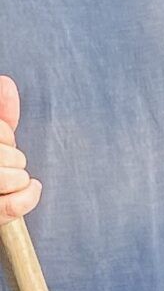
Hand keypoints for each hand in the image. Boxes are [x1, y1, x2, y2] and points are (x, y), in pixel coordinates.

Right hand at [0, 75, 39, 223]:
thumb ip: (2, 115)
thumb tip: (6, 83)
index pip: (0, 131)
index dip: (5, 135)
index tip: (4, 141)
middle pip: (4, 154)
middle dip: (14, 157)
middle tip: (9, 162)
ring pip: (7, 179)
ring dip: (20, 178)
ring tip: (16, 177)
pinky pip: (10, 207)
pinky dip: (29, 198)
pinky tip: (34, 189)